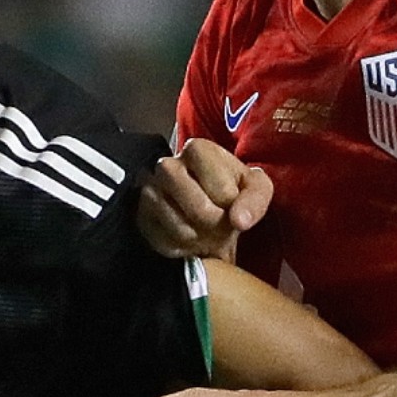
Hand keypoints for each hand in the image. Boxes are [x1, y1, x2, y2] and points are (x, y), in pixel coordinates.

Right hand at [137, 137, 271, 259]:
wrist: (207, 208)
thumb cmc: (232, 193)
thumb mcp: (256, 189)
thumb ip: (255, 200)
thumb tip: (240, 220)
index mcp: (198, 149)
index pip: (223, 193)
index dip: (233, 208)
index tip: (232, 206)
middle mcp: (167, 165)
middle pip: (198, 209)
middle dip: (216, 225)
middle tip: (220, 224)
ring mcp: (149, 190)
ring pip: (180, 228)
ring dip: (199, 238)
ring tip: (205, 231)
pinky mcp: (140, 215)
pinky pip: (162, 241)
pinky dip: (181, 247)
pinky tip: (189, 238)